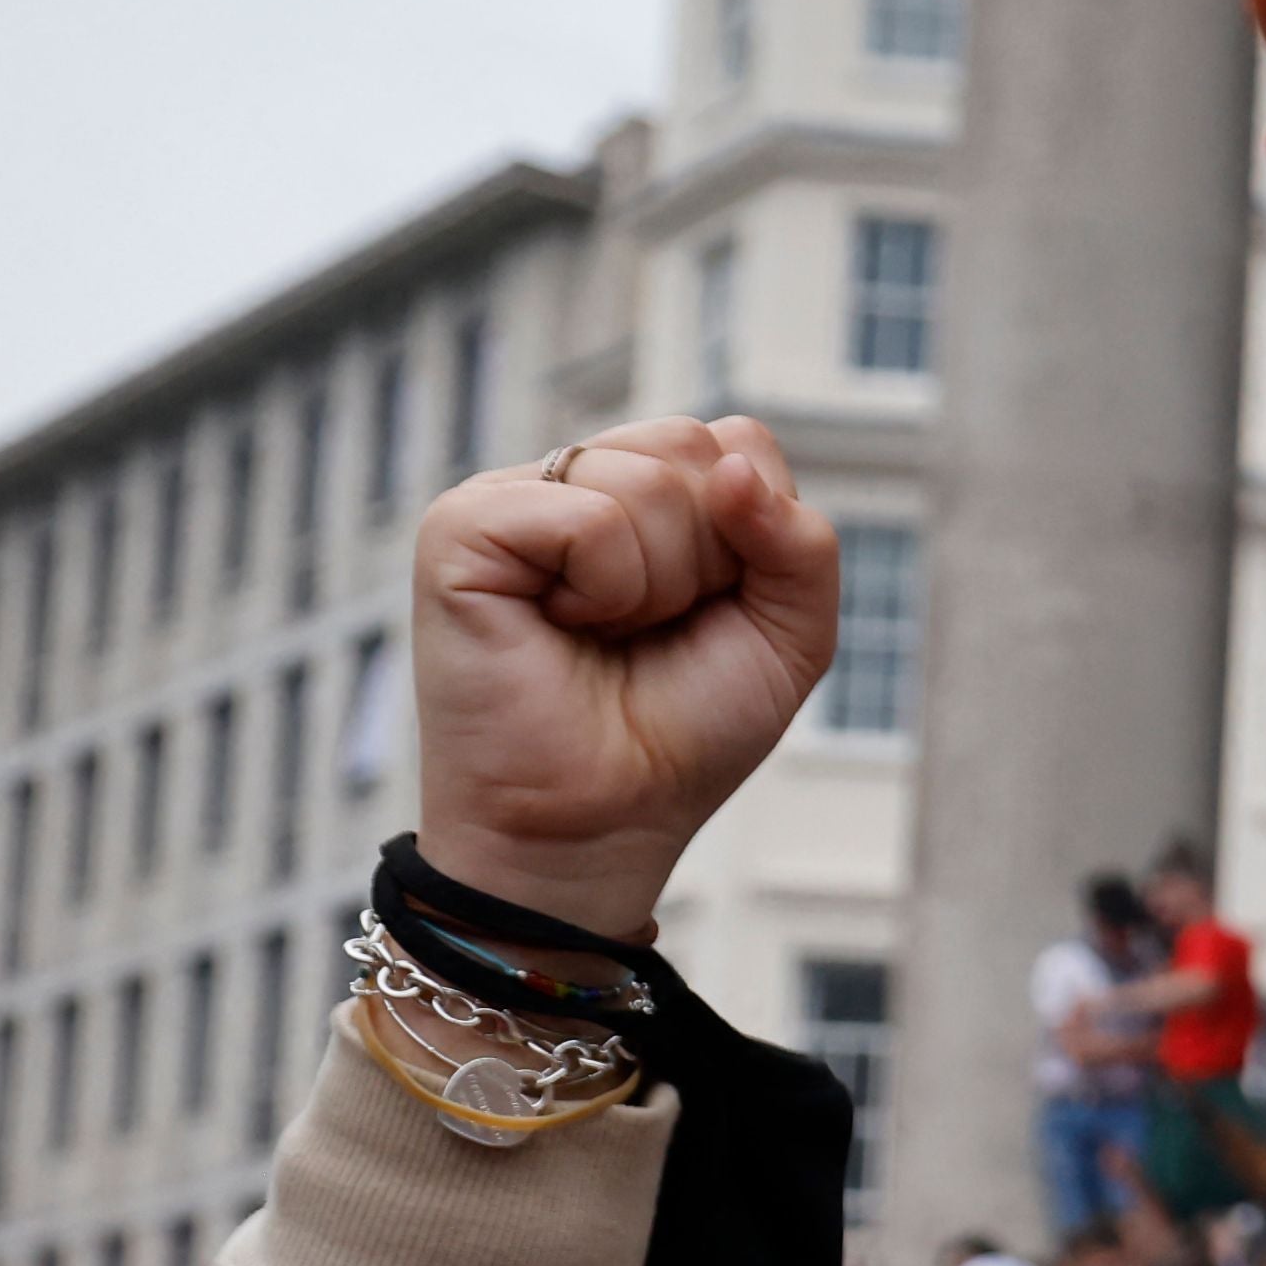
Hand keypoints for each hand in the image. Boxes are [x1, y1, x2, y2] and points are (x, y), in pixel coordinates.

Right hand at [410, 416, 842, 936]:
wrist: (599, 822)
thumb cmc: (682, 733)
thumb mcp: (788, 637)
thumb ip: (803, 543)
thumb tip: (731, 466)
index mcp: (646, 490)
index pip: (739, 443)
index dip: (755, 539)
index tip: (707, 612)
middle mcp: (577, 479)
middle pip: (698, 448)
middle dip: (712, 561)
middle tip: (649, 631)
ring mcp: (514, 495)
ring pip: (651, 478)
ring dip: (659, 586)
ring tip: (602, 635)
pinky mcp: (462, 526)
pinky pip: (589, 517)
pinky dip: (606, 589)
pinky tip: (561, 626)